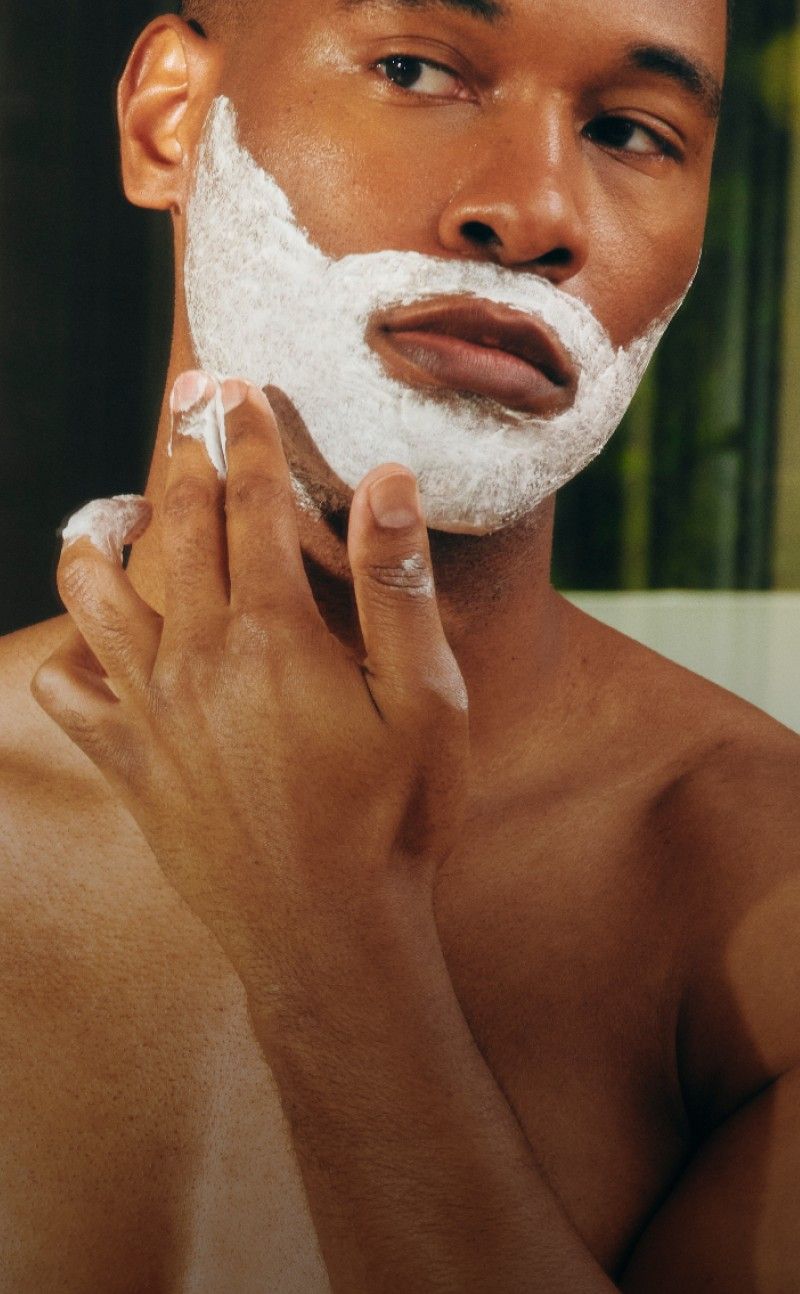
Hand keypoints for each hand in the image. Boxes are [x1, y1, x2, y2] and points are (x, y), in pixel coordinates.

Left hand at [32, 373, 468, 1002]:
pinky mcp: (128, 762)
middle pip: (177, 524)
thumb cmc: (393, 816)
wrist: (326, 936)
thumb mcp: (425, 700)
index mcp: (271, 632)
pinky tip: (99, 642)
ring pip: (94, 590)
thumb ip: (396, 585)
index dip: (247, 435)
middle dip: (185, 453)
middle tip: (188, 402)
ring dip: (103, 535)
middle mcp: (195, 656)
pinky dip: (74, 651)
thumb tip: (386, 480)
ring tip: (121, 511)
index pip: (252, 502)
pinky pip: (69, 689)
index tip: (238, 389)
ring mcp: (151, 710)